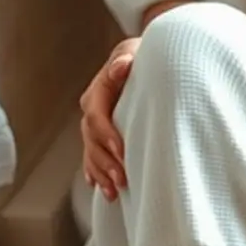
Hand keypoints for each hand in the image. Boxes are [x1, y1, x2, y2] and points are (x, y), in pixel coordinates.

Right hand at [80, 38, 140, 200]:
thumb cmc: (148, 59)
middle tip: (122, 180)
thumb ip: (127, 60)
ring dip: (101, 174)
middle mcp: (94, 110)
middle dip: (104, 162)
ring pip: (91, 153)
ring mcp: (97, 126)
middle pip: (91, 140)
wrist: (154, 65)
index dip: (107, 135)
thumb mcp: (138, 52)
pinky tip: (103, 191)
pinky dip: (98, 175)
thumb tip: (121, 68)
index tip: (122, 151)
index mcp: (99, 91)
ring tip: (114, 193)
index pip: (96, 116)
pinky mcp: (104, 139)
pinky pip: (94, 159)